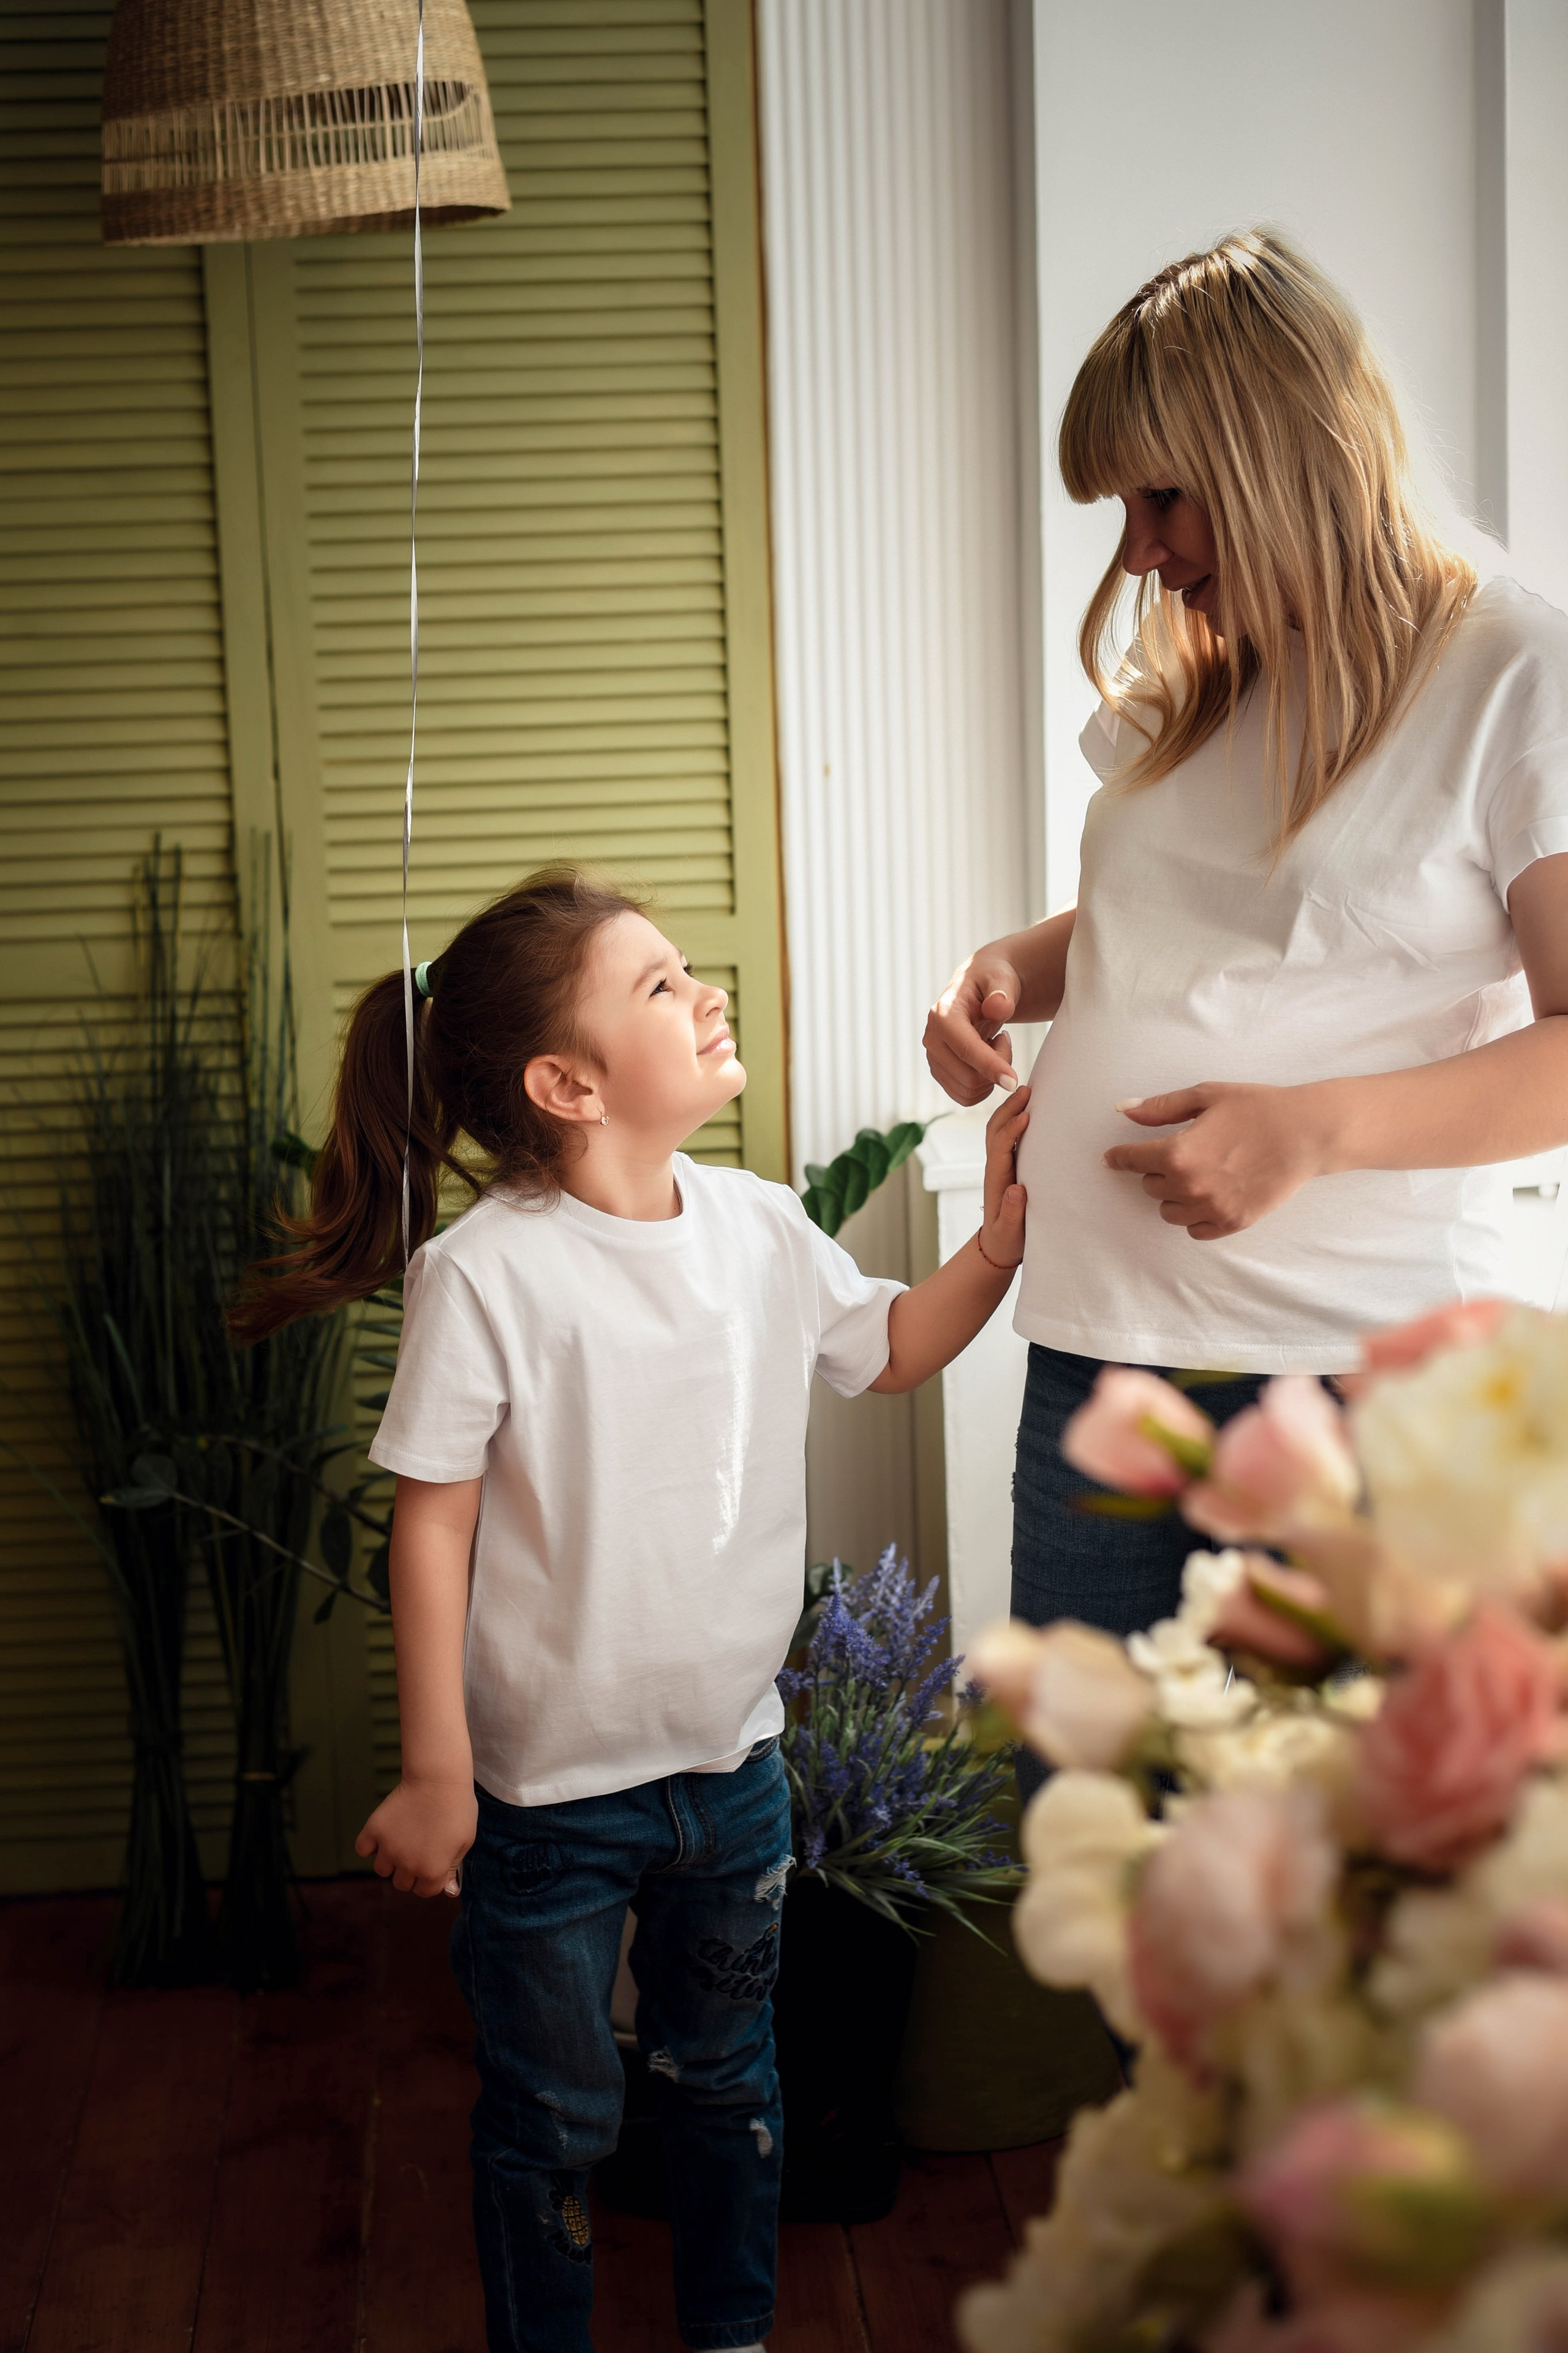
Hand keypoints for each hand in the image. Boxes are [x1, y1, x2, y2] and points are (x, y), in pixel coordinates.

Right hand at [355, 1774, 475, 1897]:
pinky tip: (384, 1834)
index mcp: (432, 1871)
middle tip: (418, 1849)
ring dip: (391, 1860)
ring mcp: (389, 1848)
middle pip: (401, 1883)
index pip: (424, 1891)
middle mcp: (408, 1865)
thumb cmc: (457, 1808)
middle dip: (410, 1871)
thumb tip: (449, 1891)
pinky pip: (363, 1848)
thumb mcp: (465, 1841)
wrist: (438, 1779)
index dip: (430, 1878)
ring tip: (402, 1839)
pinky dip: (369, 1845)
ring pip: (382, 1869)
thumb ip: (453, 1868)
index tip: (432, 1861)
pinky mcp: (375, 1830)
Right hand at [925, 952, 1023, 1105]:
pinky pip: (965, 1096)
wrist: (980, 989)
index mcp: (943, 1015)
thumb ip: (1002, 992)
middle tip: (1005, 1041)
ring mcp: (933, 1057)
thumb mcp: (1001, 979)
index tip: (1014, 1082)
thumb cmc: (992, 981)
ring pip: (968, 1090)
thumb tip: (998, 1007)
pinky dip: (983, 1086)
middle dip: (997, 1068)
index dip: (990, 1067)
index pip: (966, 1049)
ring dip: (991, 1077)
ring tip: (995, 1046)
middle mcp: (932, 1039)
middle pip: (968, 1076)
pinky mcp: (940, 1071)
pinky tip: (987, 1061)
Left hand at [978, 1086, 1028, 1268]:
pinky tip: (1031, 1108)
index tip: (1026, 1115)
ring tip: (1029, 1090)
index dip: (1011, 1130)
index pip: (1000, 1147)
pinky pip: (1010, 1137)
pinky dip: (1017, 1119)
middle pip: (996, 1130)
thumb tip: (1015, 1190)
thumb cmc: (1007, 1240)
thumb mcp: (1010, 1232)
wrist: (997, 1246)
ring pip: (1000, 1129)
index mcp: (996, 1180)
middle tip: (1027, 1089)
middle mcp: (996, 1167)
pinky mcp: (1010, 1165)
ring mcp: (1001, 1164)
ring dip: (1011, 1108)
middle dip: (1009, 1108)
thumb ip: (1011, 1213)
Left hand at [1103, 1082, 1334, 1239]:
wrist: (1305, 1133)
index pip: (1131, 1161)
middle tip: (1183, 1153)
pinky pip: (1194, 1230)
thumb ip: (1160, 1108)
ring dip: (1174, 1195)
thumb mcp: (1205, 1096)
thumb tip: (1123, 1110)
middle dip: (1158, 1170)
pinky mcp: (1231, 1222)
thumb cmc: (1256, 1108)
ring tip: (1198, 1175)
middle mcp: (1189, 1186)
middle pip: (1150, 1186)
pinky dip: (1195, 1216)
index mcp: (1177, 1153)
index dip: (1120, 1157)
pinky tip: (1209, 1196)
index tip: (1113, 1158)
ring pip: (1169, 1211)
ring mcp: (1211, 1208)